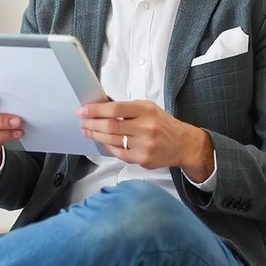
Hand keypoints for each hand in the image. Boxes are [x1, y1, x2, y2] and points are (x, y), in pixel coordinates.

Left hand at [77, 100, 213, 180]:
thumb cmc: (162, 124)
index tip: (82, 110)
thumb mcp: (147, 108)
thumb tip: (100, 106)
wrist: (184, 144)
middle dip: (91, 124)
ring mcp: (144, 145)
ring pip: (112, 140)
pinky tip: (101, 141)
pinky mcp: (142, 159)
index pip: (115, 109)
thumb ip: (126, 108)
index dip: (96, 110)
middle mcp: (146, 127)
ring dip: (95, 135)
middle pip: (110, 126)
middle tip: (81, 122)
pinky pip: (118, 153)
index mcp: (146, 110)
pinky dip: (107, 146)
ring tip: (86, 131)